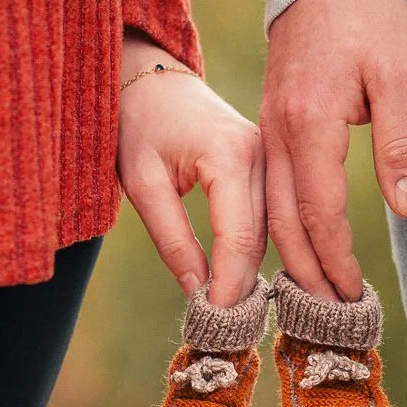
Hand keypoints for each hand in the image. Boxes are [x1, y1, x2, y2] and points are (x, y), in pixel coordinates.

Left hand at [116, 35, 267, 306]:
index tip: (215, 322)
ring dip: (249, 272)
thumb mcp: (143, 184)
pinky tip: (236, 280)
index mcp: (230, 155)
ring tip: (228, 312)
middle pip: (259, 238)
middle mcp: (261, 154)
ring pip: (268, 231)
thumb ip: (172, 239)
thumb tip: (199, 292)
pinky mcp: (267, 163)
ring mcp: (269, 157)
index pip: (238, 237)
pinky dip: (251, 250)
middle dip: (240, 285)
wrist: (150, 77)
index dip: (227, 285)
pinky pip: (265, 216)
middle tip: (223, 329)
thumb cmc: (137, 124)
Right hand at [260, 0, 406, 301]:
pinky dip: (278, 222)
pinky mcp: (271, 114)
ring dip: (289, 255)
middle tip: (329, 317)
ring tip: (311, 294)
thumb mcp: (400, 74)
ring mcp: (268, 122)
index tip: (355, 297)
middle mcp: (278, 131)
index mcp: (310, 124)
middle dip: (306, 275)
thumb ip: (402, 144)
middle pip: (283, 222)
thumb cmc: (369, 11)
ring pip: (268, 206)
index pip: (319, 214)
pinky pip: (267, 183)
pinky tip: (295, 240)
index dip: (337, 262)